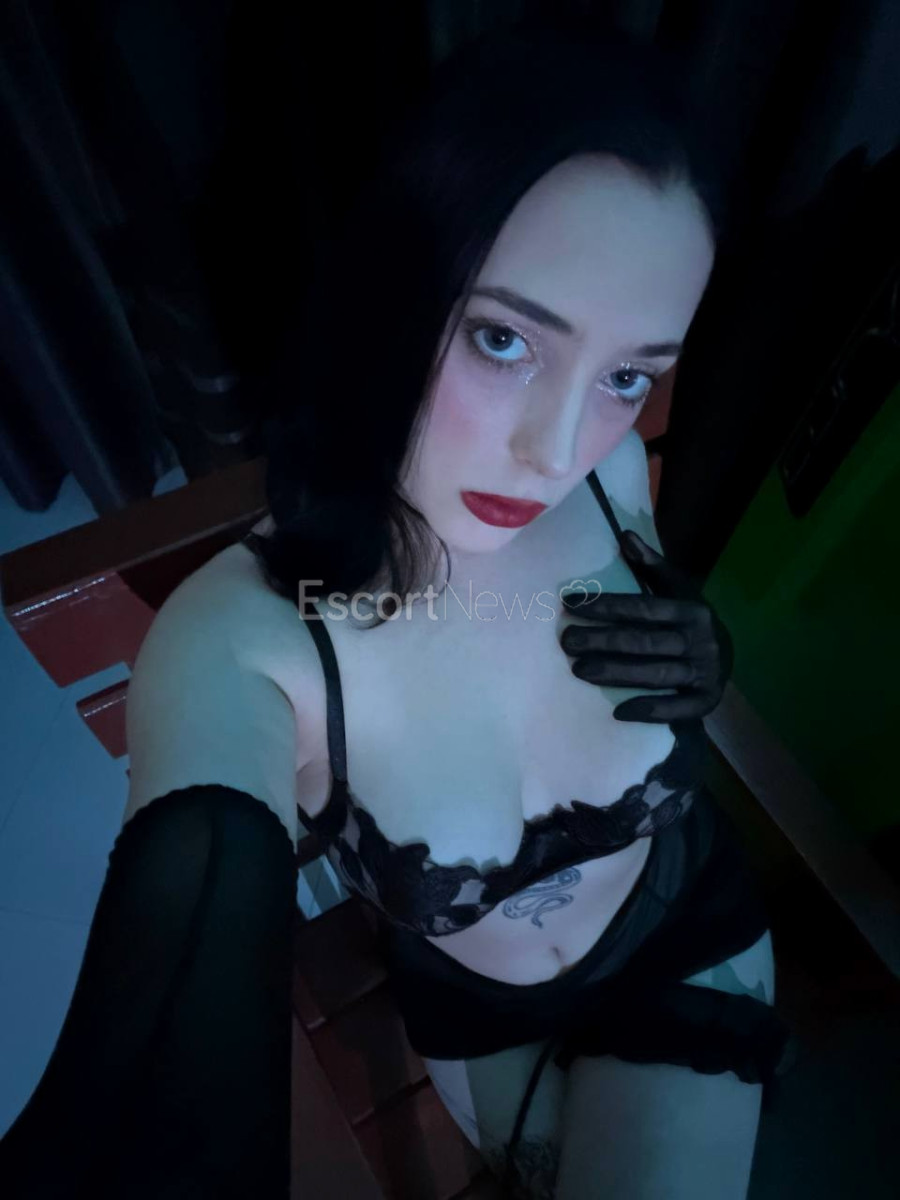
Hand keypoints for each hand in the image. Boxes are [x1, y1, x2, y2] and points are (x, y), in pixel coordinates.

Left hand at [559, 530, 732, 722]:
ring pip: (656, 673)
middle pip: (645, 641)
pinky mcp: (707, 700)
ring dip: (617, 673)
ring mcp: (705, 671)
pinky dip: (651, 710)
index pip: (643, 607)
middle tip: (567, 641)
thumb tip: (624, 535)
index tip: (570, 603)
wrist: (729, 656)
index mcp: (692, 610)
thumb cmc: (689, 620)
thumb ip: (651, 566)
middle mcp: (701, 640)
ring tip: (580, 670)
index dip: (606, 605)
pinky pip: (678, 708)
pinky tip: (619, 711)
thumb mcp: (677, 590)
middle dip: (603, 641)